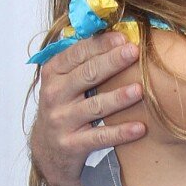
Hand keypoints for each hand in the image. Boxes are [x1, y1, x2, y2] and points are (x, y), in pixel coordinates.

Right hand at [30, 29, 148, 185]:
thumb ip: (82, 61)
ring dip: (118, 97)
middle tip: (134, 52)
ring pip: (94, 106)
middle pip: (87, 75)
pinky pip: (100, 137)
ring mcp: (62, 120)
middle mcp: (55, 95)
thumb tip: (116, 36)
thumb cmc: (62, 107)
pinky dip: (120, 132)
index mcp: (53, 73)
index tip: (123, 38)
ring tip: (139, 89)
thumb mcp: (63, 81)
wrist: (46, 149)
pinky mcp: (71, 144)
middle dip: (112, 62)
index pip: (77, 54)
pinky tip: (139, 127)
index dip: (100, 45)